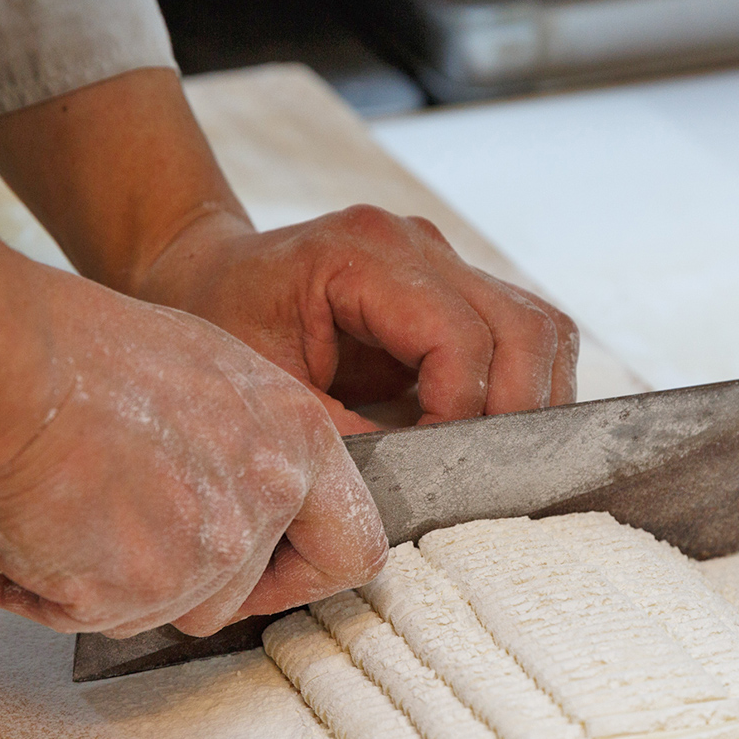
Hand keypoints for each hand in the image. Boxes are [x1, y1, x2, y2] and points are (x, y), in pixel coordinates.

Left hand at [0, 69, 578, 433]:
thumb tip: (405, 492)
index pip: (463, 339)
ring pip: (543, 332)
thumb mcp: (258, 388)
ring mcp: (444, 262)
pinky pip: (522, 341)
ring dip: (530, 403)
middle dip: (516, 415)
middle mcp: (418, 245)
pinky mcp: (454, 290)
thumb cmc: (212, 321)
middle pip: (529, 329)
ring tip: (485, 461)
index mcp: (366, 251)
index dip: (462, 417)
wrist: (194, 273)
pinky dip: (516, 393)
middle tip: (477, 478)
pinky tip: (477, 437)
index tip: (432, 471)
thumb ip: (335, 435)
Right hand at [0, 215, 386, 636]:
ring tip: (67, 510)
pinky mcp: (127, 596)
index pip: (351, 548)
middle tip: (125, 536)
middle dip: (184, 582)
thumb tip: (238, 489)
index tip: (271, 571)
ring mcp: (199, 559)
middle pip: (239, 595)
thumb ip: (248, 444)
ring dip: (114, 584)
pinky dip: (48, 589)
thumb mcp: (210, 374)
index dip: (304, 570)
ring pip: (164, 612)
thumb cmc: (88, 350)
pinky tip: (25, 528)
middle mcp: (262, 506)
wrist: (11, 365)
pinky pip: (86, 618)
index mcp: (297, 445)